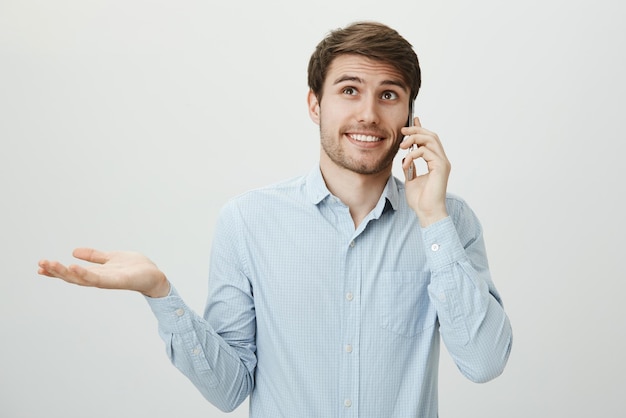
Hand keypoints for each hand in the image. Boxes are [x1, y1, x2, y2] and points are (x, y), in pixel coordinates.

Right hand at [38, 248, 169, 297]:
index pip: (73, 272)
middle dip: (56, 271)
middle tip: (40, 265)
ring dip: (65, 272)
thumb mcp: (111, 257)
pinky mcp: (117, 281)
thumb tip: (74, 251)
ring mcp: (107, 281)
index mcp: (97, 273)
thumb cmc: (136, 268)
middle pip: (73, 277)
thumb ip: (95, 256)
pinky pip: (98, 279)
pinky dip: (84, 274)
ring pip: (82, 278)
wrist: (155, 275)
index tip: (41, 265)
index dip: (57, 270)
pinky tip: (73, 267)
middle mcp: (99, 279)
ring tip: (51, 264)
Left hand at [400, 116, 450, 226]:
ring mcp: (442, 163)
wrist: (426, 212)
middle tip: (402, 131)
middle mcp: (441, 160)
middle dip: (417, 130)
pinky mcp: (441, 167)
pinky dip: (413, 154)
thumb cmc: (420, 199)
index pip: (430, 140)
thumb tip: (405, 157)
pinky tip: (406, 163)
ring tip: (402, 146)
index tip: (412, 120)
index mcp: (436, 162)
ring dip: (414, 139)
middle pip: (432, 135)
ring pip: (431, 140)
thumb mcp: (411, 178)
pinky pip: (426, 152)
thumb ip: (410, 166)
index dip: (421, 128)